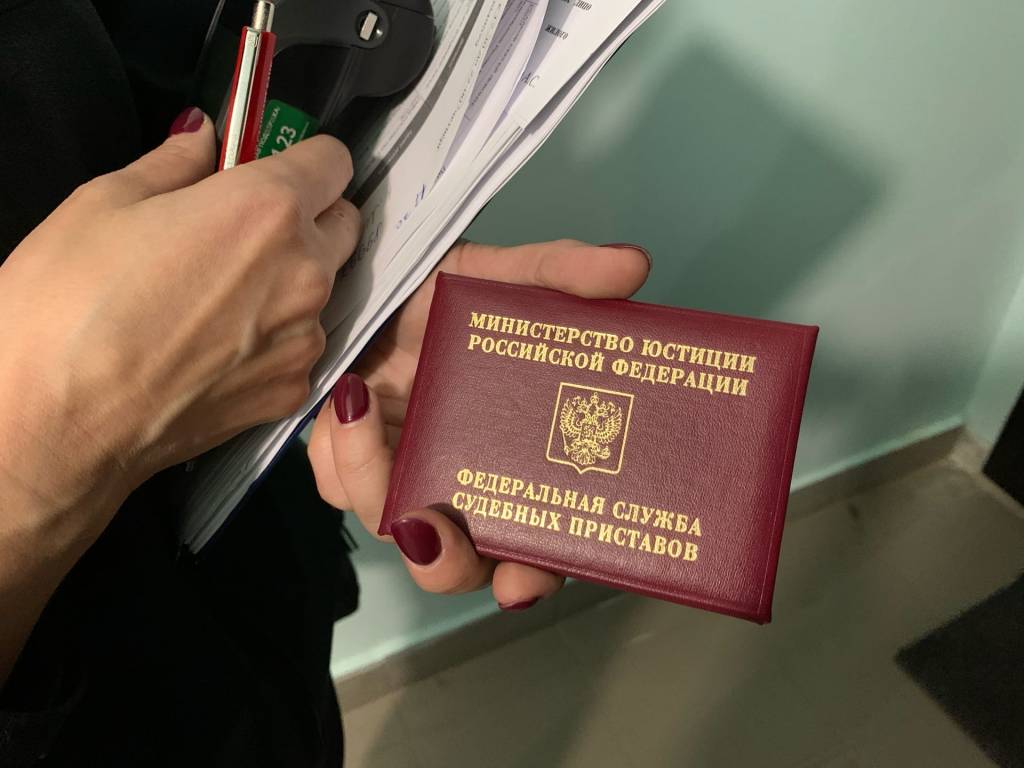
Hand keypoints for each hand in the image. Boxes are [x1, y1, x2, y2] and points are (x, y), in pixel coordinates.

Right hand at [0, 108, 359, 543]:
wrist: (59, 423)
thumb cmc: (69, 300)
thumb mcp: (106, 201)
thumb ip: (175, 162)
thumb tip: (205, 135)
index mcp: (269, 209)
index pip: (334, 162)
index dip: (306, 160)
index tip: (274, 171)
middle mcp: (307, 272)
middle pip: (344, 226)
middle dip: (310, 218)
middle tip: (248, 231)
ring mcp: (307, 339)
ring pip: (326, 292)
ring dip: (293, 283)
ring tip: (222, 300)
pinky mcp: (293, 392)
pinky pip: (302, 348)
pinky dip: (276, 341)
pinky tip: (221, 351)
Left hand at [308, 240, 649, 608]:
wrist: (372, 268)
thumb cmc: (447, 289)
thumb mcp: (505, 275)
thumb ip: (563, 273)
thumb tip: (633, 264)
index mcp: (509, 456)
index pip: (534, 540)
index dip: (534, 573)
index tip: (525, 579)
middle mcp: (458, 476)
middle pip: (457, 561)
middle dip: (448, 564)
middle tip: (435, 533)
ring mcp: (403, 467)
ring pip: (390, 525)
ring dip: (381, 496)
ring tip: (371, 427)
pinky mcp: (347, 450)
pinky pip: (336, 480)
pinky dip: (342, 454)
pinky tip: (353, 400)